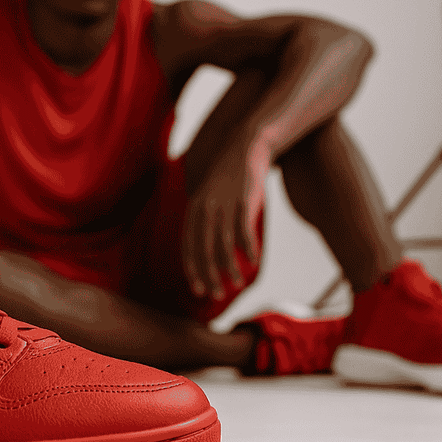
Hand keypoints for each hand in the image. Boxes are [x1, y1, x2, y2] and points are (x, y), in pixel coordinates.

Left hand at [182, 137, 269, 300]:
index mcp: (194, 208)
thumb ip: (206, 222)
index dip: (192, 268)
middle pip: (203, 248)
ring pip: (224, 243)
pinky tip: (254, 262)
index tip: (197, 289)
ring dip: (229, 267)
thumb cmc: (230, 180)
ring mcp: (224, 203)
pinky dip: (249, 249)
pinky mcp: (244, 200)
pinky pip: (244, 230)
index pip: (188, 245)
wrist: (247, 148)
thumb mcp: (210, 199)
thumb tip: (209, 251)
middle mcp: (205, 207)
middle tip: (215, 294)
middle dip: (208, 274)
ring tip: (236, 283)